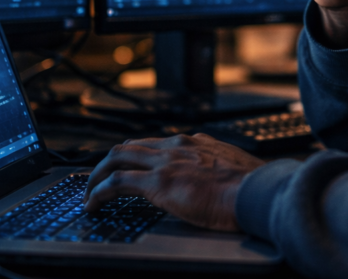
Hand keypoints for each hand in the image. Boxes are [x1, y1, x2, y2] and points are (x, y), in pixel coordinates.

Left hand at [82, 133, 265, 231]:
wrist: (257, 193)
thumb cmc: (253, 189)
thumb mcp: (235, 170)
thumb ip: (219, 170)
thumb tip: (220, 182)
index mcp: (196, 143)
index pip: (155, 143)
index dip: (136, 156)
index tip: (127, 166)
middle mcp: (178, 146)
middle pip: (131, 146)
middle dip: (110, 161)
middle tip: (98, 178)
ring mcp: (166, 162)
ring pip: (118, 158)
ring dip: (98, 175)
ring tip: (89, 192)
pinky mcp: (158, 182)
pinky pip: (117, 183)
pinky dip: (99, 191)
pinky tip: (92, 203)